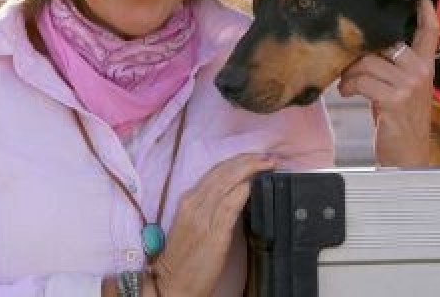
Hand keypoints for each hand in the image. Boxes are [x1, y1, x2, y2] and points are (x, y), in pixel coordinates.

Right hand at [148, 153, 275, 296]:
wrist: (172, 284)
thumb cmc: (182, 258)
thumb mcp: (191, 224)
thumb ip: (207, 207)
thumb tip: (232, 193)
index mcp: (188, 200)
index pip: (215, 171)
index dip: (236, 161)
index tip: (254, 157)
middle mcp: (194, 203)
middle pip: (223, 172)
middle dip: (247, 160)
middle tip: (267, 156)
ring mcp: (202, 217)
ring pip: (228, 183)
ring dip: (250, 170)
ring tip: (267, 164)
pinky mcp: (213, 234)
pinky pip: (230, 205)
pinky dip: (243, 191)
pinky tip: (254, 184)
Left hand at [338, 0, 439, 166]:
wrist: (406, 157)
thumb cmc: (397, 120)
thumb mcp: (400, 89)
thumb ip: (391, 66)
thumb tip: (363, 48)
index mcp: (426, 66)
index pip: (430, 32)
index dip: (425, 12)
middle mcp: (421, 72)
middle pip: (383, 43)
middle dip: (359, 54)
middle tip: (349, 69)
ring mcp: (410, 85)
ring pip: (367, 62)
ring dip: (349, 73)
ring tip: (347, 85)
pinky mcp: (395, 100)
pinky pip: (362, 80)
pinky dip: (349, 86)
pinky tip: (348, 93)